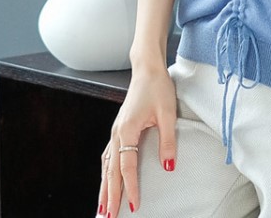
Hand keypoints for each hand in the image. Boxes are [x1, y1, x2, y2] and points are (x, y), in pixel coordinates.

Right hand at [98, 64, 177, 217]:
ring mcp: (116, 130)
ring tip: (102, 207)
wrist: (147, 68)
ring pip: (106, 165)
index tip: (134, 206)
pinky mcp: (119, 127)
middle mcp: (117, 132)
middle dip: (109, 195)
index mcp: (127, 130)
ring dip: (104, 186)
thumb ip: (168, 141)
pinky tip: (106, 179)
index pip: (127, 166)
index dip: (130, 187)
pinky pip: (108, 155)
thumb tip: (168, 166)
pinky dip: (106, 171)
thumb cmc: (158, 87)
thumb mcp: (168, 113)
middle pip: (111, 171)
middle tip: (108, 217)